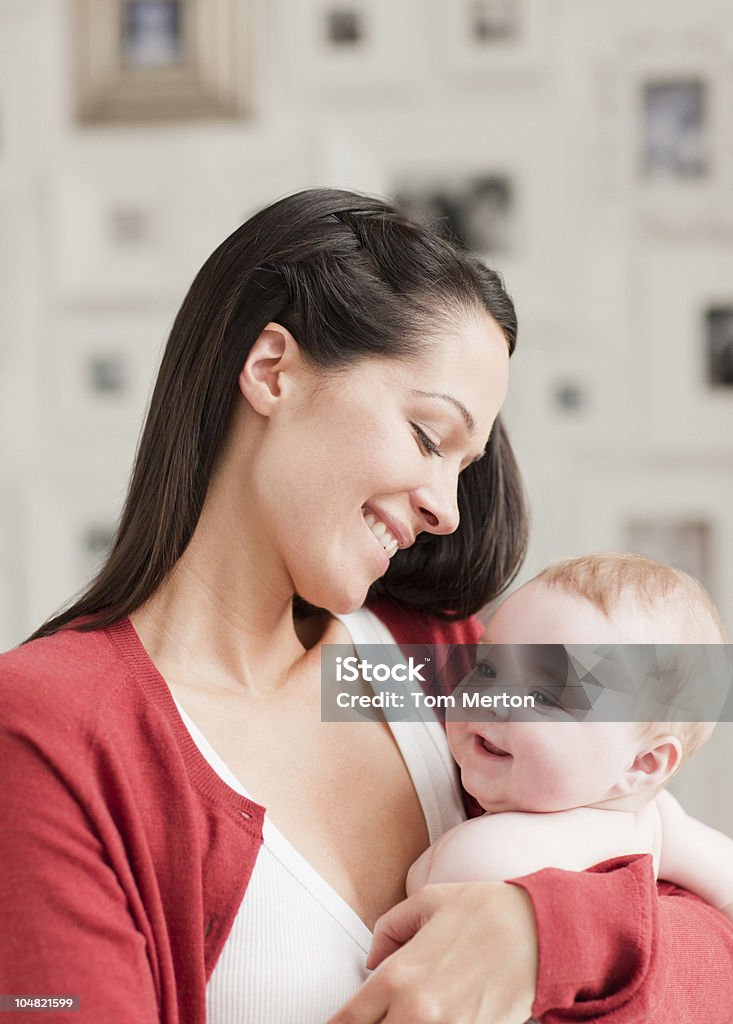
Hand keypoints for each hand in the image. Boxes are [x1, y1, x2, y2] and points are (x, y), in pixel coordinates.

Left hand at [327, 881, 537, 1023]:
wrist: (541, 933)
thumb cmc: (484, 911)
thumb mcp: (427, 901)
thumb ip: (388, 929)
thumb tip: (371, 959)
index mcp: (398, 977)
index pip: (348, 1020)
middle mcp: (416, 1014)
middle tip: (368, 1018)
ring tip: (398, 1017)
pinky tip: (426, 1021)